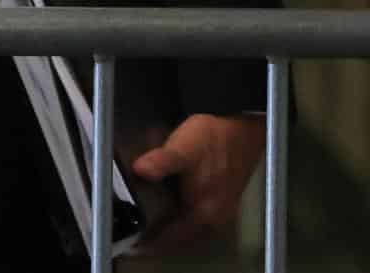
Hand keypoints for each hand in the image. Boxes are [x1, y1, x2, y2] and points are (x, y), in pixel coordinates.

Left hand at [127, 113, 265, 255]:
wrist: (241, 127)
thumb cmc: (213, 138)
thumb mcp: (182, 148)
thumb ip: (161, 162)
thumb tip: (140, 170)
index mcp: (205, 212)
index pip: (171, 239)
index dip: (149, 243)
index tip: (131, 245)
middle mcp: (215, 218)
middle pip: (181, 238)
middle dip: (159, 239)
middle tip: (136, 236)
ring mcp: (221, 212)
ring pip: (189, 230)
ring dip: (170, 231)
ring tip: (148, 227)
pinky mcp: (221, 202)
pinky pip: (196, 220)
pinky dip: (180, 220)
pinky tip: (169, 211)